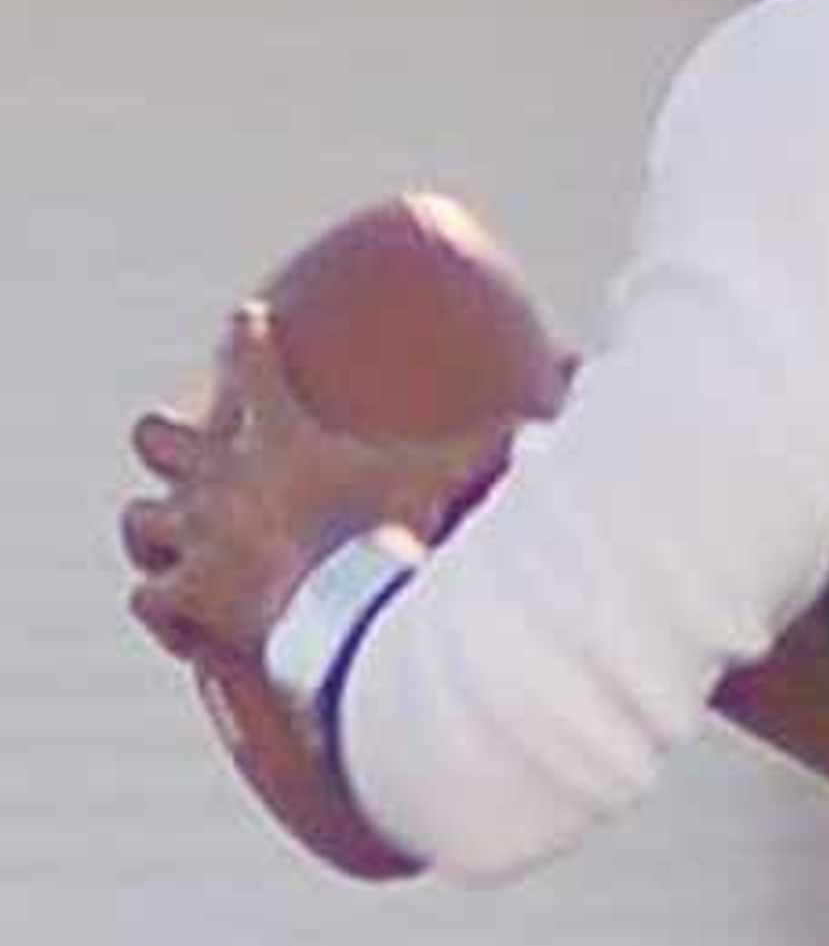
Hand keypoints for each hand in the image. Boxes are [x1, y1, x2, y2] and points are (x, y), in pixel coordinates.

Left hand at [123, 302, 475, 660]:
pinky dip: (164, 610)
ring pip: (140, 522)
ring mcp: (198, 539)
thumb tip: (571, 382)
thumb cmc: (394, 531)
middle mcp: (224, 478)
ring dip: (154, 531)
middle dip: (165, 438)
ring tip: (166, 538)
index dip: (245, 338)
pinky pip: (150, 600)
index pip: (250, 361)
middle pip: (160, 436)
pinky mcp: (188, 598)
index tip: (244, 322)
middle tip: (177, 442)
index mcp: (281, 436)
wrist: (346, 611)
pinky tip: (182, 624)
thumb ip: (498, 436)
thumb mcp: (449, 474)